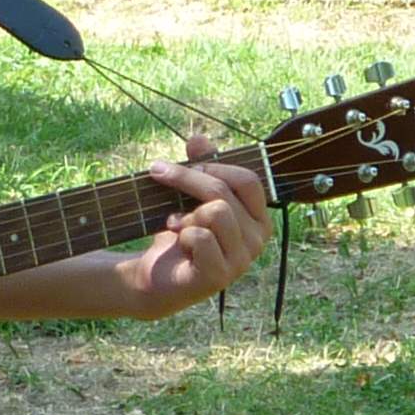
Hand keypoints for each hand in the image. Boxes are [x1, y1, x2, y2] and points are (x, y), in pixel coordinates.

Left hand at [119, 137, 270, 316]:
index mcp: (259, 218)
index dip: (215, 165)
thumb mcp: (189, 194)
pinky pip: (200, 237)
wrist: (155, 274)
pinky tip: (178, 243)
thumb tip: (199, 138)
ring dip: (186, 215)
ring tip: (176, 224)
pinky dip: (182, 235)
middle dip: (186, 178)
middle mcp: (257, 240)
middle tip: (157, 173)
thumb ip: (200, 165)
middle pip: (223, 192)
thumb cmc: (180, 233)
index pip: (247, 180)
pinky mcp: (220, 276)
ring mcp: (241, 261)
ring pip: (215, 212)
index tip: (187, 161)